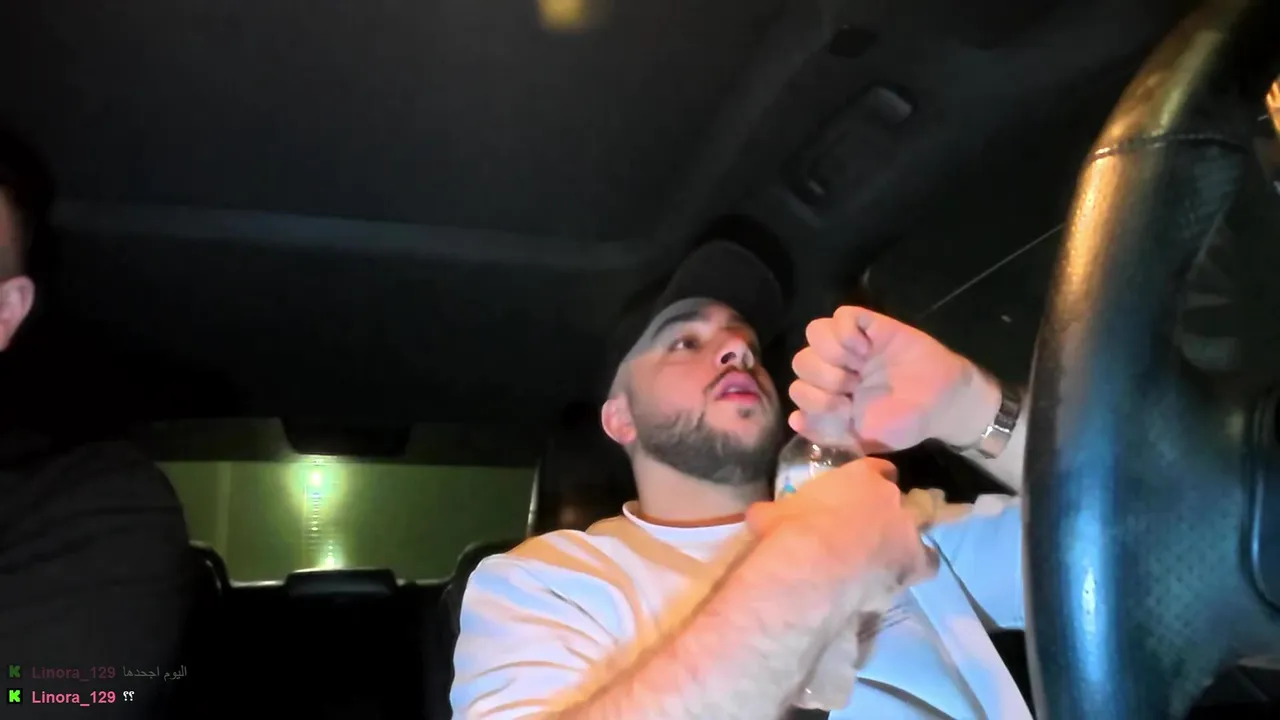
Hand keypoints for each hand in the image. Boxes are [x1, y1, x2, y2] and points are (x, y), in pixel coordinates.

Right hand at [745, 457, 934, 587]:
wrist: (812, 568)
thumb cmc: (789, 532)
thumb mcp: (770, 514)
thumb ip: (773, 510)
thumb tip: (760, 514)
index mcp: (860, 476)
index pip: (876, 469)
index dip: (869, 480)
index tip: (858, 493)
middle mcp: (891, 498)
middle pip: (898, 500)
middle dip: (884, 512)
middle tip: (864, 530)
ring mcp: (908, 530)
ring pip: (915, 530)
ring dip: (901, 540)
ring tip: (881, 556)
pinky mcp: (915, 563)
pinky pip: (924, 564)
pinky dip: (913, 569)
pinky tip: (896, 578)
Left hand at [788, 306, 1000, 452]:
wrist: (943, 404)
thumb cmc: (904, 423)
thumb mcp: (862, 439)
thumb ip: (827, 431)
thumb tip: (794, 420)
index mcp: (830, 394)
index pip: (797, 389)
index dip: (814, 401)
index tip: (845, 410)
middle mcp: (836, 367)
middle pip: (800, 360)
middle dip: (823, 379)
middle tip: (851, 388)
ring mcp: (852, 344)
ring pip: (815, 331)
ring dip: (830, 353)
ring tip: (856, 365)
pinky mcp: (871, 325)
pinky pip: (842, 315)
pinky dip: (847, 331)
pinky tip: (866, 348)